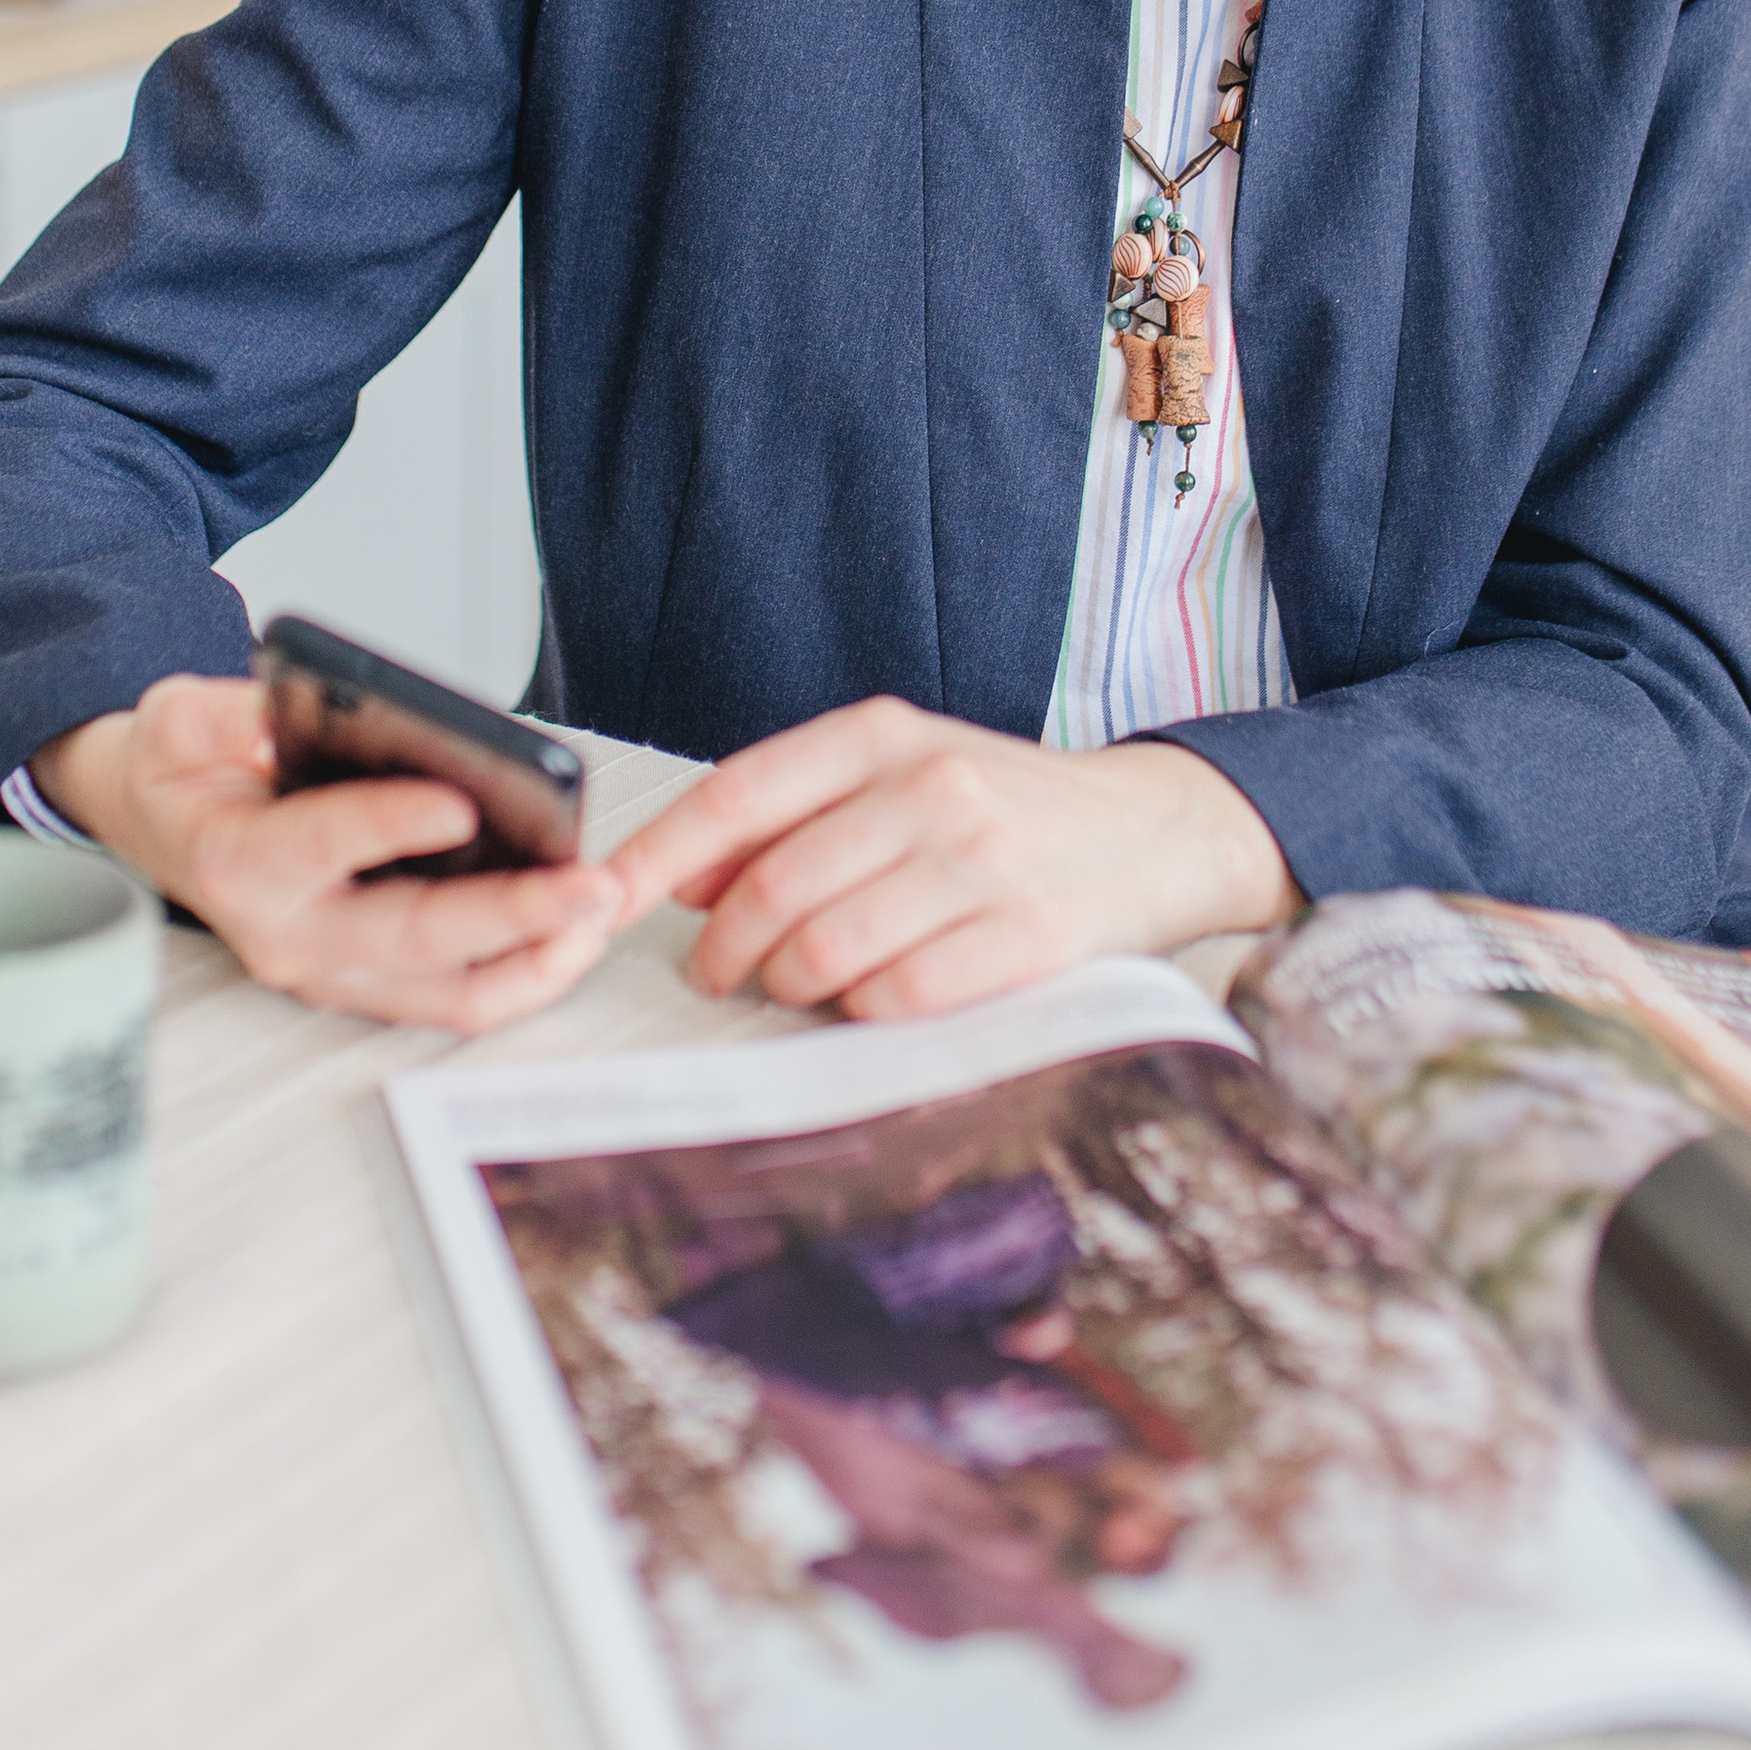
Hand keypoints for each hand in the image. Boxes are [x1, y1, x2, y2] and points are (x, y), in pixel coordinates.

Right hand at [30, 675, 620, 1032]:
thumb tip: (280, 717)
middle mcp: (288, 934)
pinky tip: (575, 935)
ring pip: (443, 991)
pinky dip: (519, 976)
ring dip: (532, 962)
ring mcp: (329, 972)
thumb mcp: (176, 718)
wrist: (161, 830)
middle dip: (509, 916)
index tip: (462, 804)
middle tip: (586, 886)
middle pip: (411, 937)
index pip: (324, 843)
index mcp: (239, 861)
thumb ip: (223, 715)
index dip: (391, 824)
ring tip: (600, 916)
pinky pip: (451, 998)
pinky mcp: (364, 984)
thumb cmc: (182, 772)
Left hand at [607, 698, 1295, 1020]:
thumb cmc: (1004, 808)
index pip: (737, 797)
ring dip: (791, 989)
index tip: (598, 902)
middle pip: (772, 891)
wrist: (1152, 832)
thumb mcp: (900, 774)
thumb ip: (794, 813)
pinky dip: (865, 1014)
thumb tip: (679, 874)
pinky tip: (874, 1000)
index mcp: (885, 735)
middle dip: (723, 953)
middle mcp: (932, 788)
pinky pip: (899, 1000)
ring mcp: (983, 863)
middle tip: (718, 977)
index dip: (655, 859)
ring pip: (826, 954)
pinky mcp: (1029, 939)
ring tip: (800, 987)